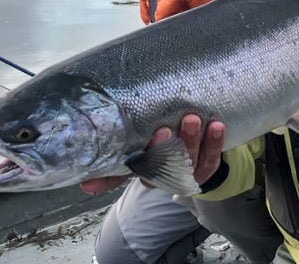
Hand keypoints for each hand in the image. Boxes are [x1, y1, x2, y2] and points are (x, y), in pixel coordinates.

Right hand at [78, 114, 226, 193]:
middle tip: (163, 130)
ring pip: (189, 160)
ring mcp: (188, 172)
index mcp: (143, 169)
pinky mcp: (208, 167)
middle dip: (162, 149)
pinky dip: (215, 141)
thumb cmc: (164, 145)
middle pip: (162, 165)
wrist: (201, 156)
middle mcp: (164, 174)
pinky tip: (216, 125)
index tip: (96, 176)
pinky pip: (213, 157)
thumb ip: (116, 156)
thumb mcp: (139, 149)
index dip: (109, 179)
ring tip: (191, 119)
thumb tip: (83, 177)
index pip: (125, 173)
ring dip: (191, 140)